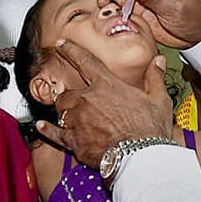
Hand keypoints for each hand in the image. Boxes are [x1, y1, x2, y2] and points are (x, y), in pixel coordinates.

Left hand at [36, 40, 172, 167]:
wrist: (140, 156)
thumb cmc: (150, 129)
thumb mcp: (159, 99)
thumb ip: (154, 78)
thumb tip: (158, 61)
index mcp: (107, 85)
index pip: (85, 61)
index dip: (71, 51)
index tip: (62, 45)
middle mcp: (87, 99)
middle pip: (68, 92)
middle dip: (70, 96)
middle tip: (75, 100)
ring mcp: (78, 120)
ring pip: (60, 111)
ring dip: (64, 112)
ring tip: (69, 116)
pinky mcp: (75, 141)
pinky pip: (56, 133)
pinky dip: (48, 130)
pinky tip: (42, 127)